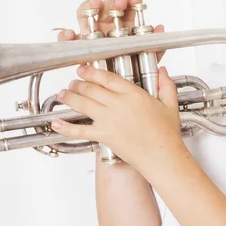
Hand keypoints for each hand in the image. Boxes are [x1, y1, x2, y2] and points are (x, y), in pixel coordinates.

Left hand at [51, 64, 185, 174]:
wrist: (161, 156)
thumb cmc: (166, 134)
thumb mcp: (169, 105)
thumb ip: (165, 85)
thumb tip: (163, 71)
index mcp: (133, 94)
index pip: (106, 77)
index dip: (91, 72)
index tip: (84, 69)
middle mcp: (118, 104)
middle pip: (90, 88)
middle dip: (78, 83)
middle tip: (73, 83)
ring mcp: (108, 120)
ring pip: (82, 103)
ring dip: (69, 97)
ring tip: (63, 94)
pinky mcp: (103, 135)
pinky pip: (79, 130)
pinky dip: (65, 127)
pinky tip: (56, 123)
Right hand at [57, 0, 165, 63]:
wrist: (120, 88)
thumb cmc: (132, 68)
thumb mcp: (147, 58)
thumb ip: (155, 45)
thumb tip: (160, 28)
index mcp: (123, 25)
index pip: (124, 7)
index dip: (129, 1)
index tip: (136, 0)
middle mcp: (106, 26)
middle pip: (105, 6)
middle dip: (113, 2)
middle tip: (120, 4)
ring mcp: (91, 33)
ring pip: (86, 14)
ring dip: (90, 6)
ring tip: (96, 4)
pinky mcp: (79, 46)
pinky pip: (68, 38)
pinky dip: (66, 34)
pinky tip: (69, 33)